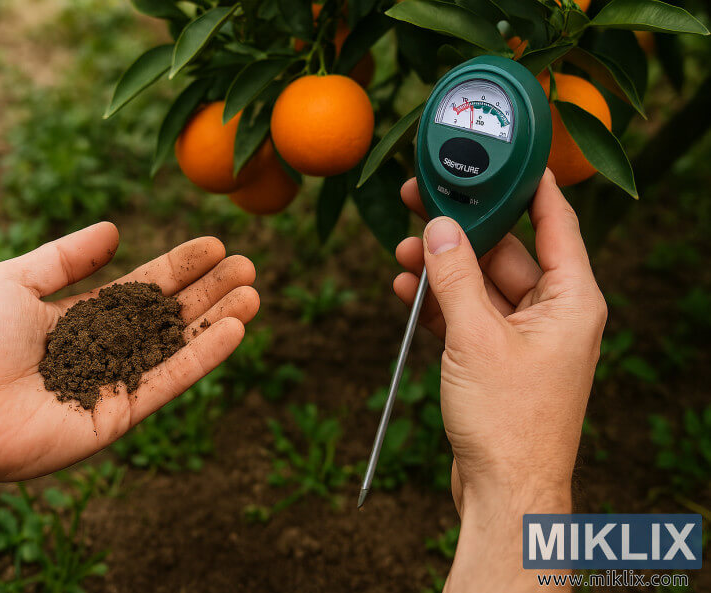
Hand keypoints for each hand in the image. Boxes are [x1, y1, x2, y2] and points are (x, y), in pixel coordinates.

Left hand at [0, 223, 258, 484]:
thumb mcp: (15, 278)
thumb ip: (66, 256)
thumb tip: (114, 230)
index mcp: (83, 317)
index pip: (143, 287)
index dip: (179, 266)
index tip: (214, 244)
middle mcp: (106, 349)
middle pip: (170, 315)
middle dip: (209, 290)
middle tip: (248, 265)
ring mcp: (116, 383)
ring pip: (178, 345)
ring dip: (217, 320)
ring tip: (253, 293)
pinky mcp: (121, 415)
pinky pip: (169, 380)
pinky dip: (204, 356)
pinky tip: (234, 329)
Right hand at [393, 171, 605, 589]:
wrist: (506, 491)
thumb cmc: (509, 421)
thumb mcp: (475, 337)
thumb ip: (454, 277)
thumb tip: (438, 227)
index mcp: (571, 299)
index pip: (555, 221)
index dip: (528, 183)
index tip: (503, 151)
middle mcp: (553, 312)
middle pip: (505, 250)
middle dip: (460, 230)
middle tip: (421, 198)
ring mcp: (524, 335)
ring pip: (480, 282)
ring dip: (442, 267)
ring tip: (401, 250)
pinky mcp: (497, 357)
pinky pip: (468, 314)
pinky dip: (439, 301)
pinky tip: (406, 287)